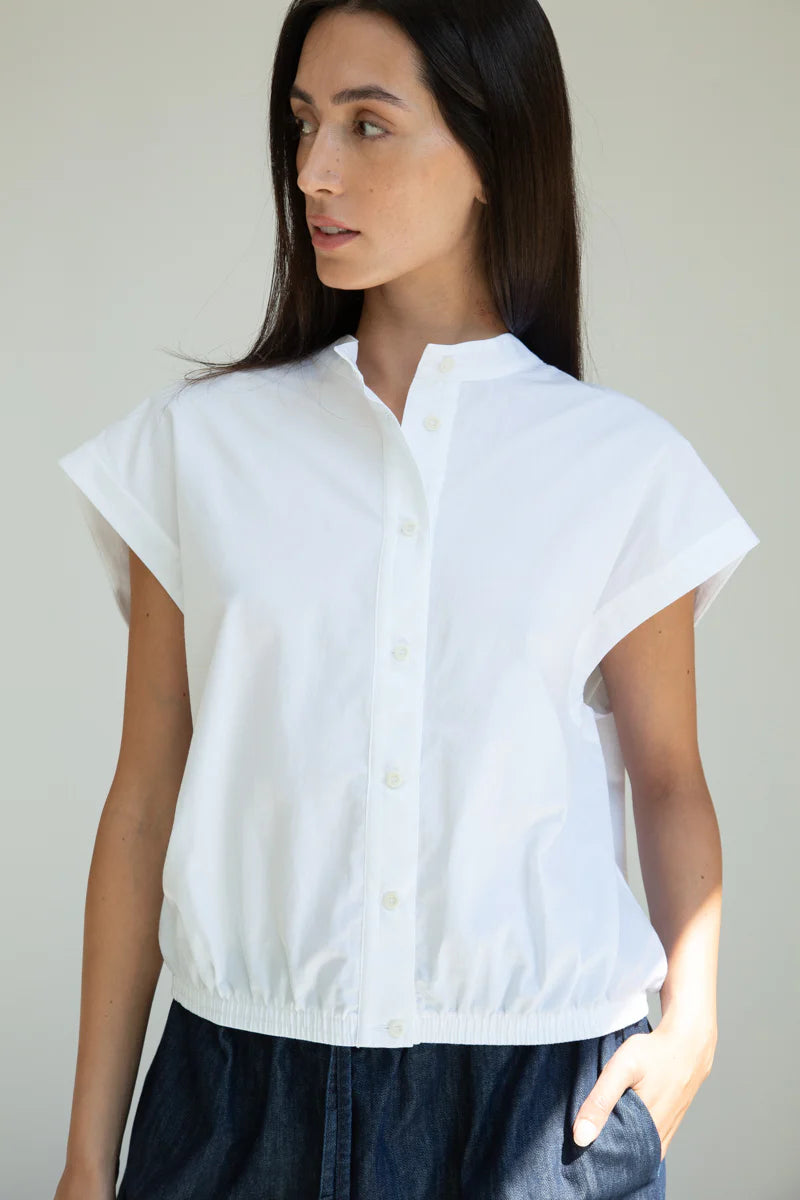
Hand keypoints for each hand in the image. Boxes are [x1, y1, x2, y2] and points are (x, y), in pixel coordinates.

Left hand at [571, 1019, 716, 1159]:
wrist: (689, 1043)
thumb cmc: (654, 1053)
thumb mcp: (622, 1069)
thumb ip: (600, 1100)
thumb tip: (580, 1137)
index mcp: (647, 1132)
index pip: (614, 1159)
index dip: (594, 1154)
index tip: (579, 1144)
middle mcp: (658, 1138)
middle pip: (625, 1156)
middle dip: (605, 1148)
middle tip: (587, 1133)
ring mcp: (666, 1132)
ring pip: (637, 1149)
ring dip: (619, 1142)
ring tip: (601, 1125)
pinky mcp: (669, 1123)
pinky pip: (647, 1140)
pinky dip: (633, 1136)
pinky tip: (621, 1121)